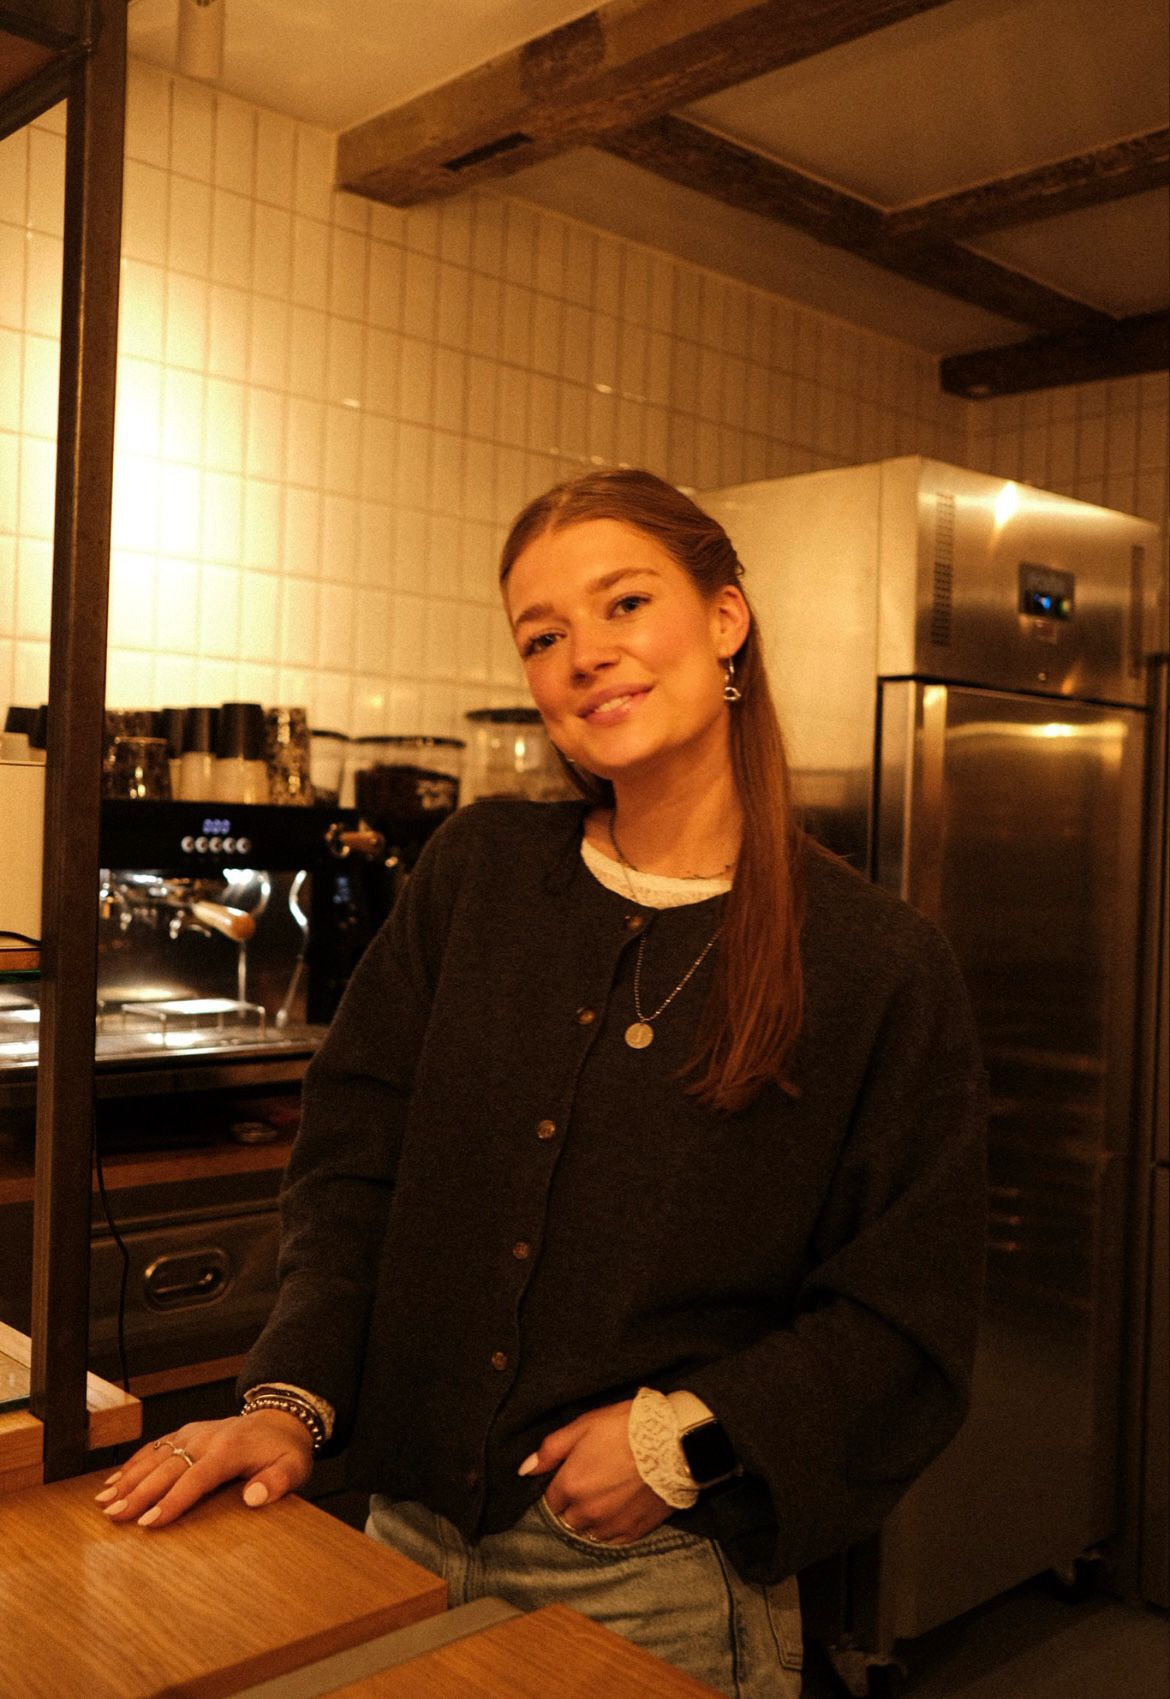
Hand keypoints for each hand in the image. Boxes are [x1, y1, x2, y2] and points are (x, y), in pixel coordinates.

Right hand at [94, 1412, 313, 1529]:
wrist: (279, 1420)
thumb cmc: (284, 1451)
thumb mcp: (294, 1467)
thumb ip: (278, 1482)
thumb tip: (254, 1497)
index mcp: (230, 1449)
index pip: (196, 1478)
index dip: (172, 1501)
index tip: (149, 1522)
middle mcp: (206, 1438)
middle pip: (167, 1468)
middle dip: (139, 1493)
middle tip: (114, 1516)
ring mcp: (193, 1433)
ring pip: (155, 1456)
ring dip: (128, 1479)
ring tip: (103, 1501)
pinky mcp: (186, 1433)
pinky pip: (156, 1447)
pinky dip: (133, 1463)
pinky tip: (114, 1480)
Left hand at [520, 1399, 671, 1545]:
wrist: (673, 1442)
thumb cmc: (625, 1428)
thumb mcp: (583, 1426)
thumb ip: (550, 1450)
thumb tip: (525, 1470)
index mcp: (570, 1486)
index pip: (552, 1501)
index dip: (561, 1487)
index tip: (574, 1474)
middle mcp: (586, 1512)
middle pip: (569, 1519)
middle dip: (574, 1505)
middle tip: (593, 1483)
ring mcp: (611, 1525)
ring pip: (590, 1532)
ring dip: (592, 1519)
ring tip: (608, 1496)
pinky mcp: (634, 1531)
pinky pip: (613, 1540)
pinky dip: (612, 1528)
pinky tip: (622, 1508)